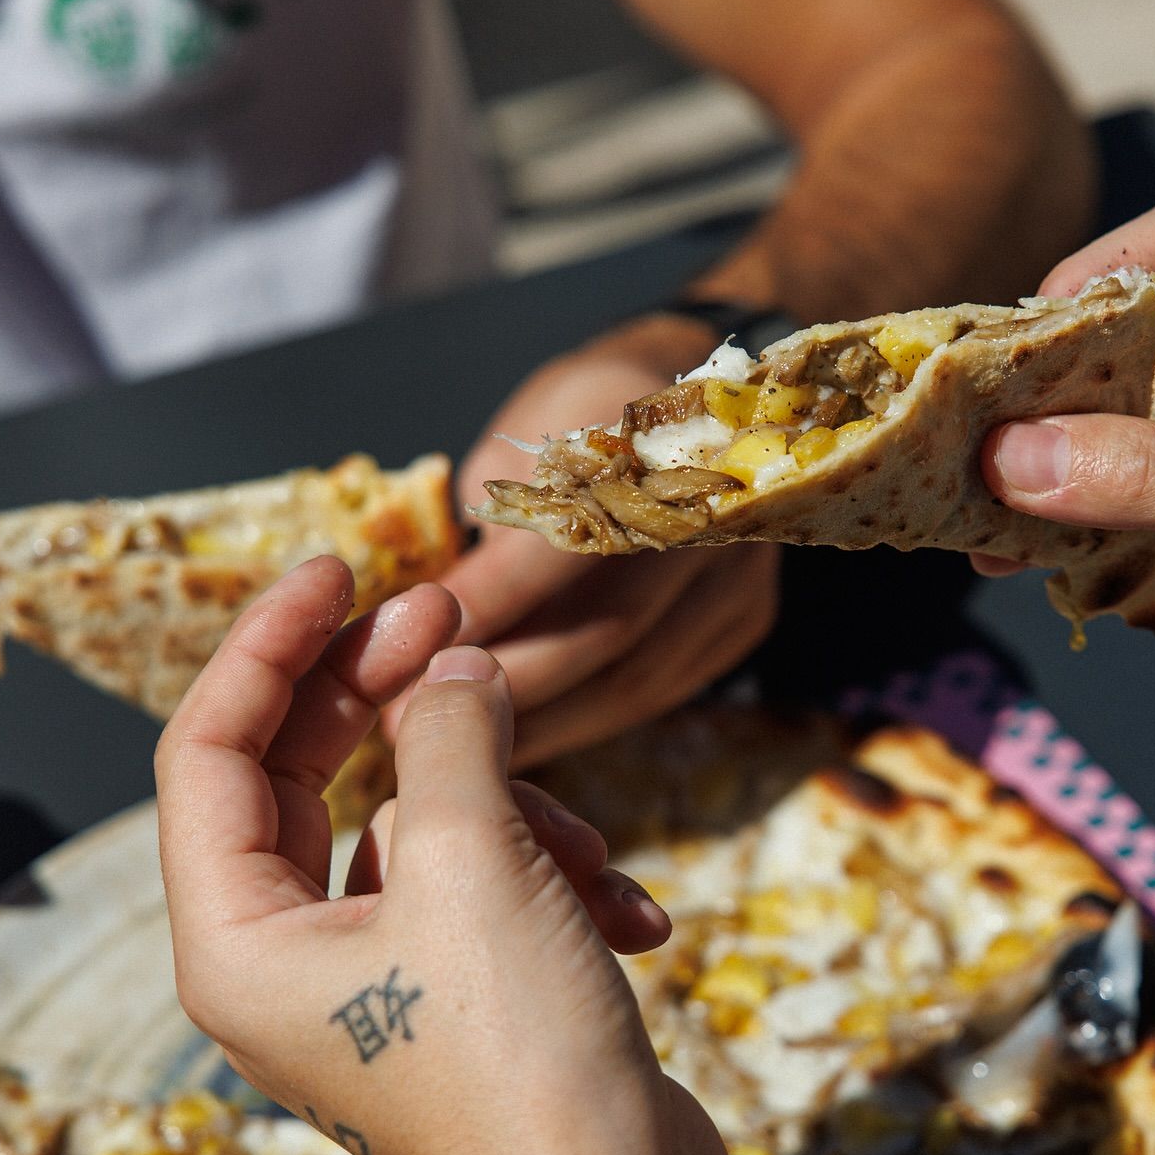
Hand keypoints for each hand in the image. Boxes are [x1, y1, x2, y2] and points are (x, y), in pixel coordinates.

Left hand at [156, 556, 731, 1154]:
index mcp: (237, 936)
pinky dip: (554, 878)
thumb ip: (450, 734)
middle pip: (309, 772)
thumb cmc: (515, 1057)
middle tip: (451, 618)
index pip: (212, 748)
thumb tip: (455, 671)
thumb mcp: (472, 860)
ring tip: (586, 859)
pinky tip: (630, 918)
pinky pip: (483, 884)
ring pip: (420, 824)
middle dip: (389, 695)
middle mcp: (284, 957)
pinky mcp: (454, 992)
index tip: (344, 568)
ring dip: (515, 815)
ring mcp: (372, 978)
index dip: (270, 643)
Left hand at [427, 324, 779, 768]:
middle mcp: (710, 510)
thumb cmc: (579, 421)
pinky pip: (660, 689)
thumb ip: (483, 524)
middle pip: (606, 627)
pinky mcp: (745, 618)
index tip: (409, 646)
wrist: (692, 401)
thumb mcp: (515, 445)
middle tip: (417, 721)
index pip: (563, 543)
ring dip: (544, 722)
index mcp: (643, 442)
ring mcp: (738, 571)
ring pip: (635, 676)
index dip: (488, 601)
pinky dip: (588, 718)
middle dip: (506, 683)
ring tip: (463, 752)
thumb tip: (425, 617)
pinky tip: (530, 735)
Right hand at [974, 204, 1154, 854]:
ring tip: (960, 487)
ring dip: (1026, 469)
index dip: (1112, 276)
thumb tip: (1011, 454)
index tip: (1035, 326)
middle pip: (1128, 355)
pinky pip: (1092, 540)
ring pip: (1098, 452)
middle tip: (965, 410)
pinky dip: (1035, 544)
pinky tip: (992, 553)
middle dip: (1044, 382)